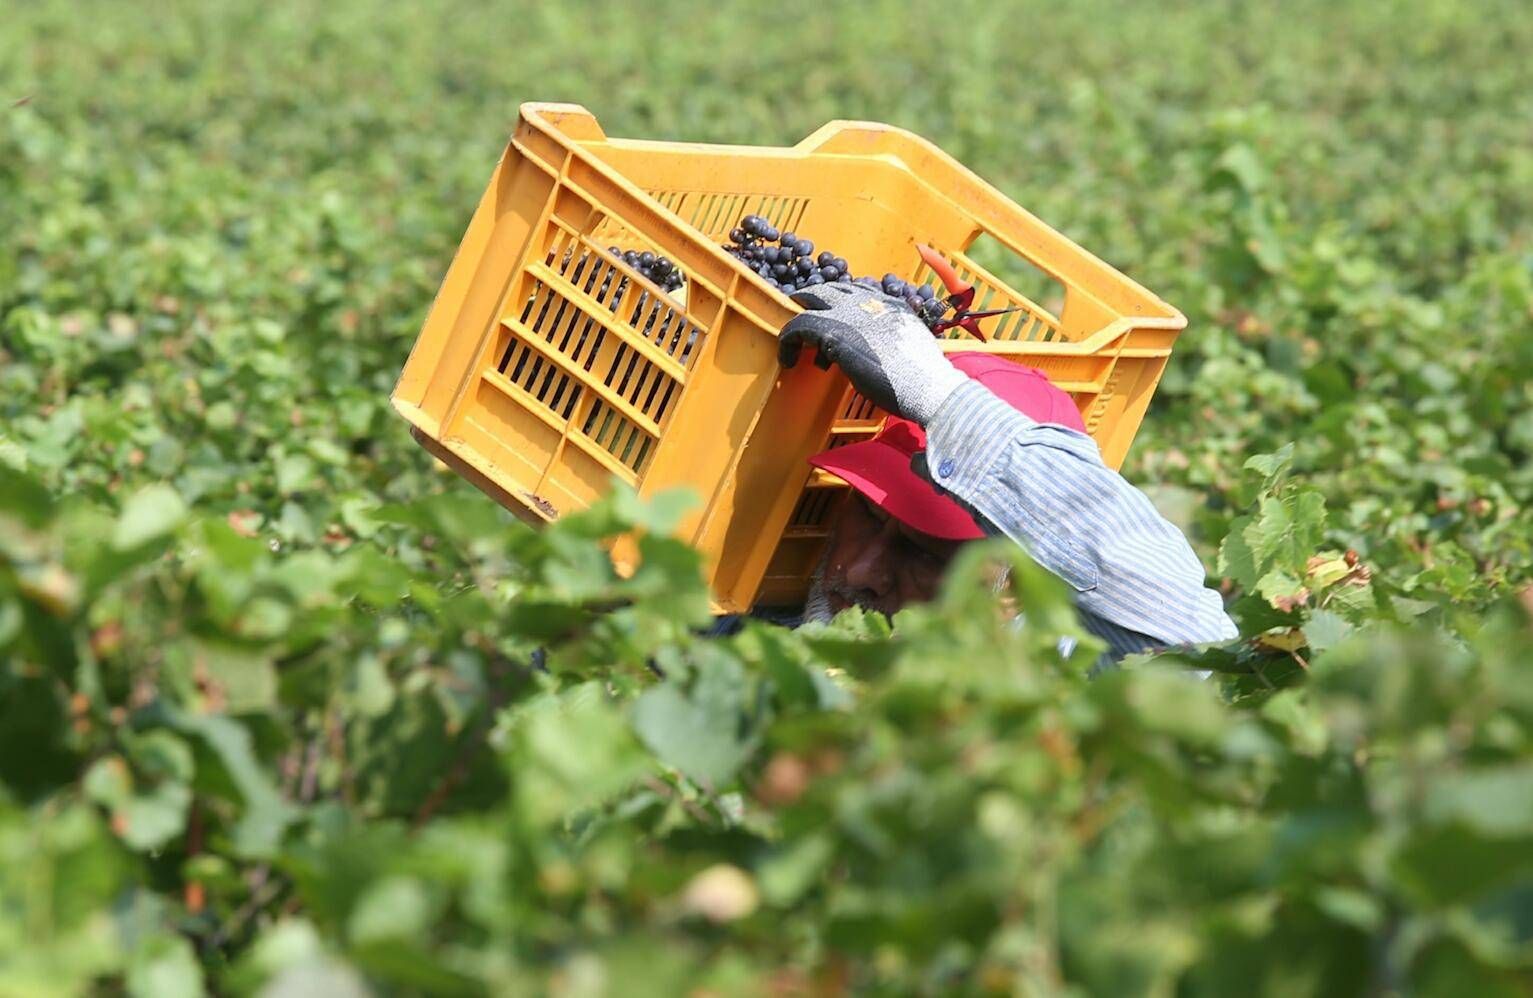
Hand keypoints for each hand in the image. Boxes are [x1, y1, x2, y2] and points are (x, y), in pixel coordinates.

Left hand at [778, 283, 966, 425]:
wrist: (929, 387)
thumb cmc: (925, 377)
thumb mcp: (912, 346)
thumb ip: (895, 338)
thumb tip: (885, 349)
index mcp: (892, 302)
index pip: (859, 289)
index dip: (841, 299)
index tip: (834, 313)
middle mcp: (869, 301)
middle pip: (830, 288)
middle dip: (813, 297)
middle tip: (802, 310)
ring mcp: (850, 314)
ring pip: (810, 300)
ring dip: (799, 317)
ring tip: (792, 336)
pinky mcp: (833, 333)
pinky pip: (798, 326)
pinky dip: (789, 340)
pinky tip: (787, 358)